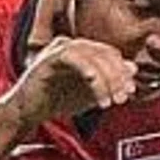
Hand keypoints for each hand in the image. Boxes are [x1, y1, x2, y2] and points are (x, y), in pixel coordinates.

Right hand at [17, 34, 140, 125]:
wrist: (27, 112)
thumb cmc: (55, 101)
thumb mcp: (90, 93)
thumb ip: (109, 81)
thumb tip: (133, 68)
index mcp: (83, 52)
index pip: (110, 55)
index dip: (123, 73)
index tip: (130, 92)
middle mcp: (73, 46)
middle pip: (104, 53)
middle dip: (117, 77)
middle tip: (122, 97)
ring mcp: (60, 49)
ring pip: (92, 56)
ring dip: (105, 79)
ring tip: (108, 100)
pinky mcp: (49, 57)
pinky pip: (73, 58)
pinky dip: (87, 70)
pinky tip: (94, 83)